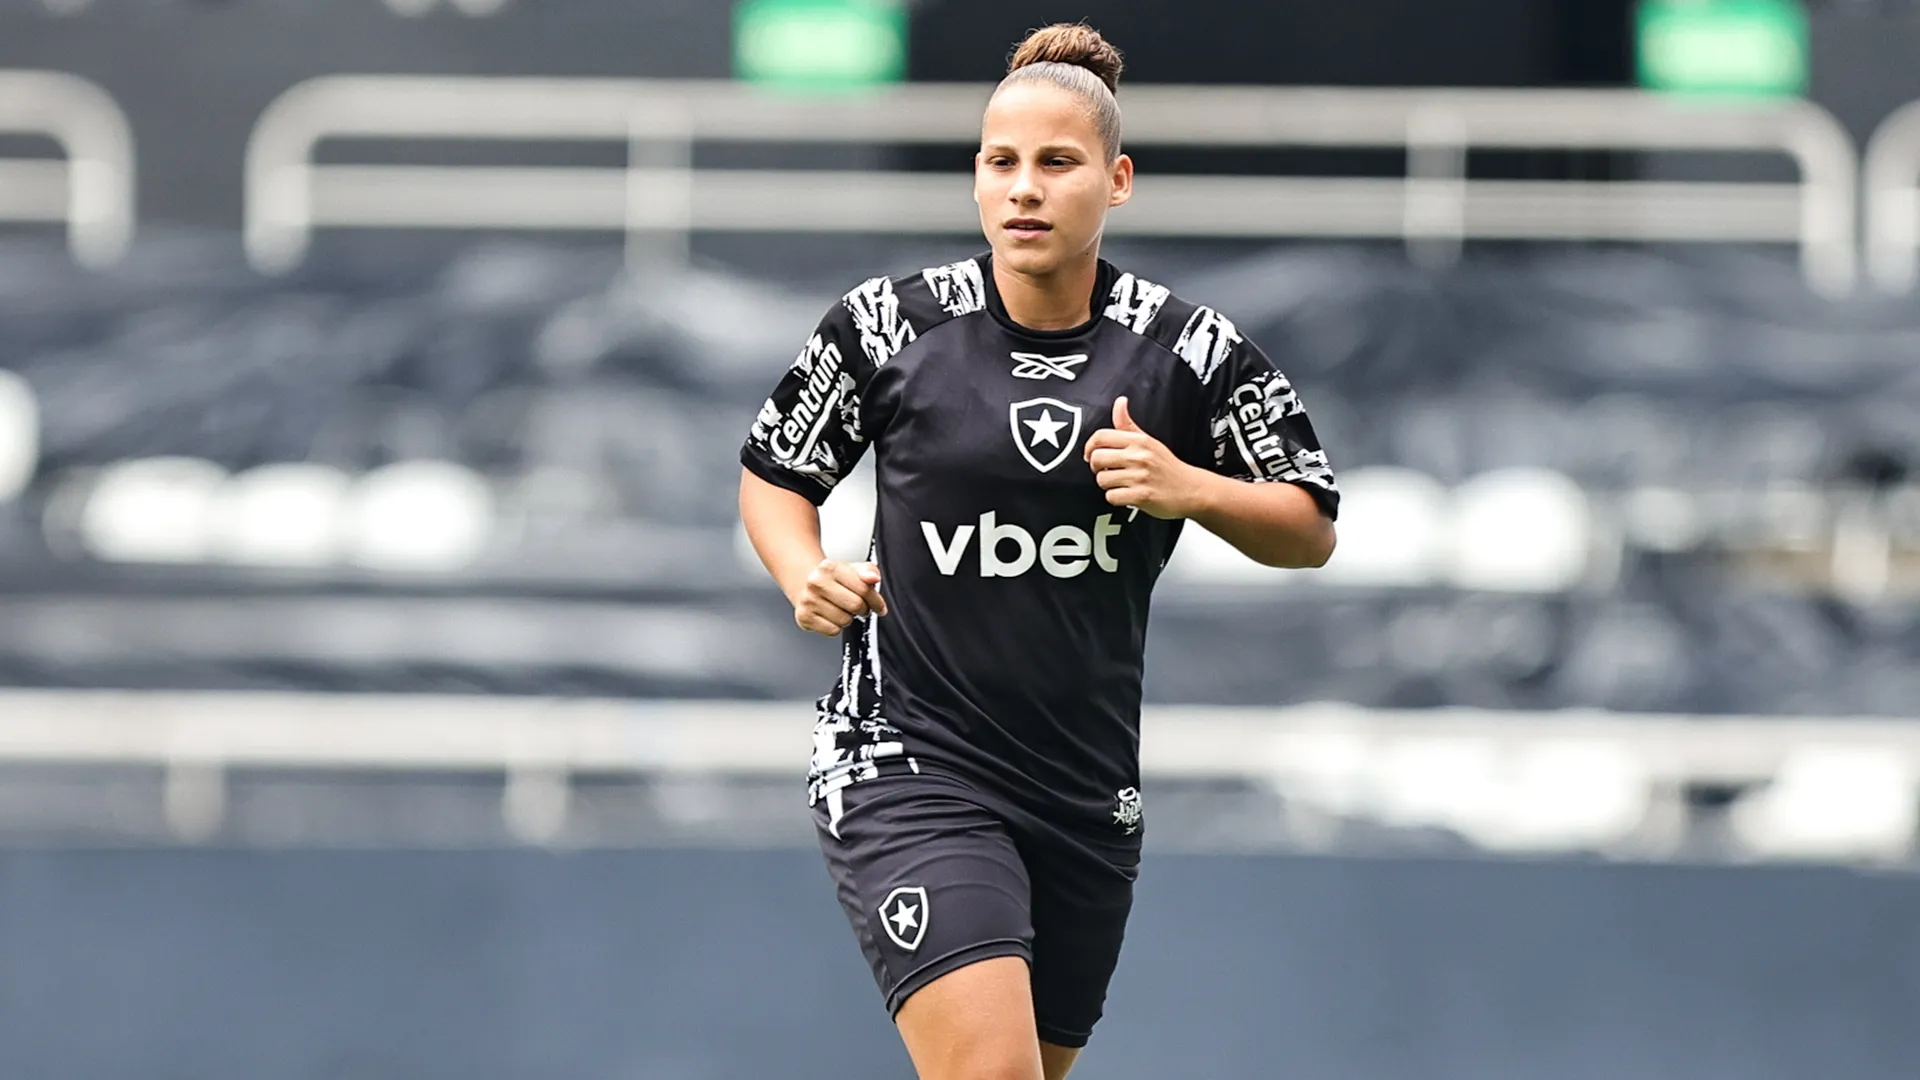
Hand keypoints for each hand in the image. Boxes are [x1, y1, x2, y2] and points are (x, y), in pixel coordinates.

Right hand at [791, 559, 887, 635]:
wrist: (805, 585)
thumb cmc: (831, 579)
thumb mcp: (851, 569)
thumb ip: (867, 571)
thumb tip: (873, 578)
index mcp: (830, 567)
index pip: (863, 588)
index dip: (876, 600)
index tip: (879, 606)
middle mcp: (816, 582)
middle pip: (855, 605)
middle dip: (863, 610)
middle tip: (861, 608)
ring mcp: (808, 600)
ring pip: (844, 620)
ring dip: (848, 618)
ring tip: (842, 609)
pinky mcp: (804, 617)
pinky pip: (833, 631)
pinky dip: (836, 627)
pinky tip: (832, 616)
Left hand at [1082, 397, 1200, 519]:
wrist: (1190, 489)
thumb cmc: (1168, 467)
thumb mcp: (1149, 441)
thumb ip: (1128, 425)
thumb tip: (1119, 402)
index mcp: (1139, 441)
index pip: (1101, 437)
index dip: (1089, 447)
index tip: (1090, 454)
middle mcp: (1139, 457)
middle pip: (1096, 458)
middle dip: (1097, 467)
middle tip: (1107, 470)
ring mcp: (1140, 477)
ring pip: (1102, 479)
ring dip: (1108, 484)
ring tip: (1121, 483)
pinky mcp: (1141, 496)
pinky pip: (1111, 496)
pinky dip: (1116, 498)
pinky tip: (1127, 494)